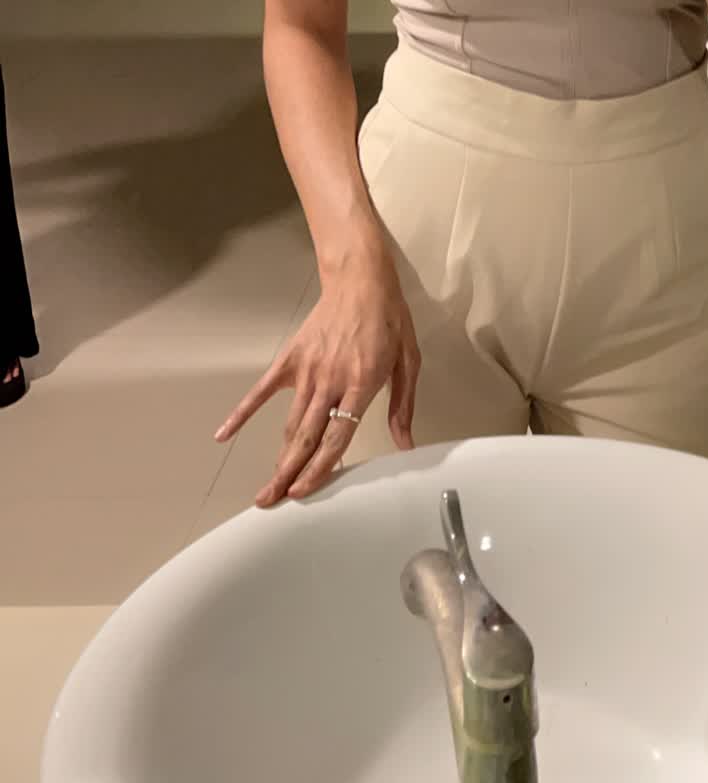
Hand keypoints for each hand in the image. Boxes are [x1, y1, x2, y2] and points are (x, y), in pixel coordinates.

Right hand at [213, 253, 420, 506]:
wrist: (360, 280)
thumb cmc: (388, 319)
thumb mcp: (408, 360)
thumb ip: (404, 405)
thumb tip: (407, 444)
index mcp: (362, 384)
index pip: (338, 436)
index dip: (320, 468)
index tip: (304, 492)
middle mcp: (331, 381)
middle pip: (307, 438)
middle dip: (289, 474)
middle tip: (273, 502)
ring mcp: (307, 371)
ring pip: (290, 424)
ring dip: (277, 457)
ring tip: (265, 488)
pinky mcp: (291, 360)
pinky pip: (262, 391)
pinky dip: (241, 413)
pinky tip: (225, 434)